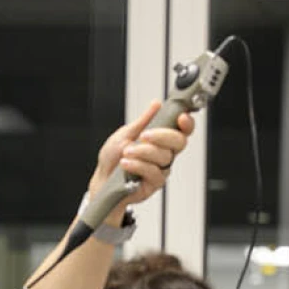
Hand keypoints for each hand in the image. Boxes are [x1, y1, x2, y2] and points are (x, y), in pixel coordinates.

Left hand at [87, 101, 194, 217]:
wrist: (101, 178)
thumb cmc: (113, 158)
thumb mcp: (126, 133)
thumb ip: (143, 121)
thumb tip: (157, 104)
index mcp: (161, 140)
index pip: (182, 131)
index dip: (187, 124)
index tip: (181, 117)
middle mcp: (164, 154)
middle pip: (179, 142)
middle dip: (162, 136)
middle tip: (143, 136)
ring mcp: (161, 169)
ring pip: (164, 157)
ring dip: (143, 152)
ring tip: (126, 152)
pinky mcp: (154, 184)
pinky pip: (153, 172)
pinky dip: (138, 165)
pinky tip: (126, 163)